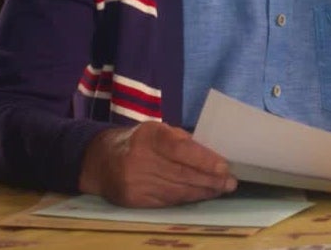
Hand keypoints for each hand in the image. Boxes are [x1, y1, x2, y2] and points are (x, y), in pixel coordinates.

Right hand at [78, 122, 236, 207]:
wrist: (100, 160)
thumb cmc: (138, 141)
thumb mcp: (157, 130)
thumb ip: (182, 140)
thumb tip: (213, 155)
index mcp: (148, 135)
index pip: (180, 149)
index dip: (204, 160)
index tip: (224, 167)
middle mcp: (139, 158)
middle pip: (181, 173)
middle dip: (210, 179)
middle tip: (230, 182)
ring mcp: (134, 181)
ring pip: (176, 190)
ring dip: (202, 191)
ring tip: (220, 189)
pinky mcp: (132, 199)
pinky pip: (166, 201)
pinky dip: (187, 199)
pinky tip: (200, 195)